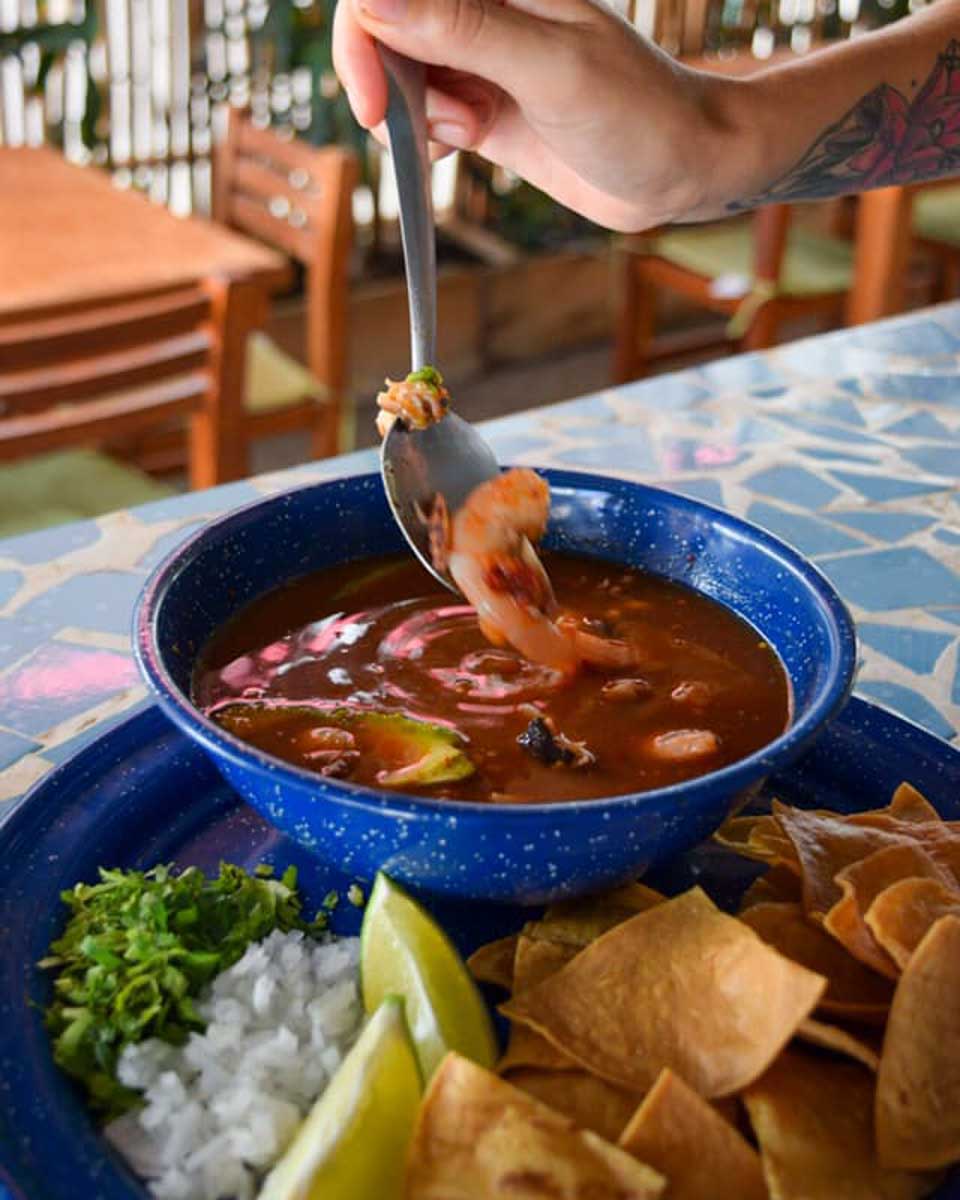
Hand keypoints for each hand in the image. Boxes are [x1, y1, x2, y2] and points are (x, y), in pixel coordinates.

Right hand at [332, 0, 738, 230]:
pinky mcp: (483, 105)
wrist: (682, 168)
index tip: (375, 105)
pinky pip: (423, 114)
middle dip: (386, 83)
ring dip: (411, 116)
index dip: (365, 35)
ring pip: (399, 74)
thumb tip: (373, 1)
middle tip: (423, 134)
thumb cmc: (637, 112)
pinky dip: (424, 138)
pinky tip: (458, 150)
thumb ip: (464, 31)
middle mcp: (484, 8)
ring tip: (468, 135)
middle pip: (385, 26)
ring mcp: (480, 56)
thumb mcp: (550, 69)